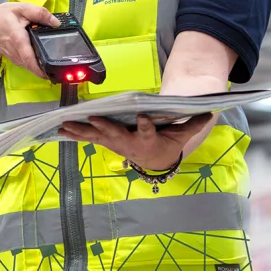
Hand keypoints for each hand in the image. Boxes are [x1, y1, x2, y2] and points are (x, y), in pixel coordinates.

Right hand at [0, 2, 58, 78]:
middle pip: (35, 66)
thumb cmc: (0, 18)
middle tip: (61, 64)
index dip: (41, 68)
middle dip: (49, 67)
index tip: (52, 71)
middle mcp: (17, 53)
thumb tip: (55, 21)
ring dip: (44, 64)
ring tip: (54, 58)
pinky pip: (30, 64)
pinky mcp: (18, 60)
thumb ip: (39, 13)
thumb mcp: (20, 8)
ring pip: (33, 67)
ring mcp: (17, 59)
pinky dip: (38, 62)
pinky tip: (44, 54)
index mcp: (18, 39)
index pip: (29, 59)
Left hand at [58, 113, 213, 170]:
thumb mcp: (182, 134)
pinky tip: (59, 130)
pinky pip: (88, 138)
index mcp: (149, 140)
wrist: (156, 160)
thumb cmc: (168, 142)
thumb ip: (193, 123)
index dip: (145, 125)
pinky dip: (74, 134)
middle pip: (116, 135)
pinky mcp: (106, 142)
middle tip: (93, 120)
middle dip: (104, 128)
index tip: (143, 116)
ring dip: (80, 132)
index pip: (149, 132)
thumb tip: (211, 110)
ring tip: (64, 126)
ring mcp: (115, 144)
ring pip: (97, 137)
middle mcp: (129, 144)